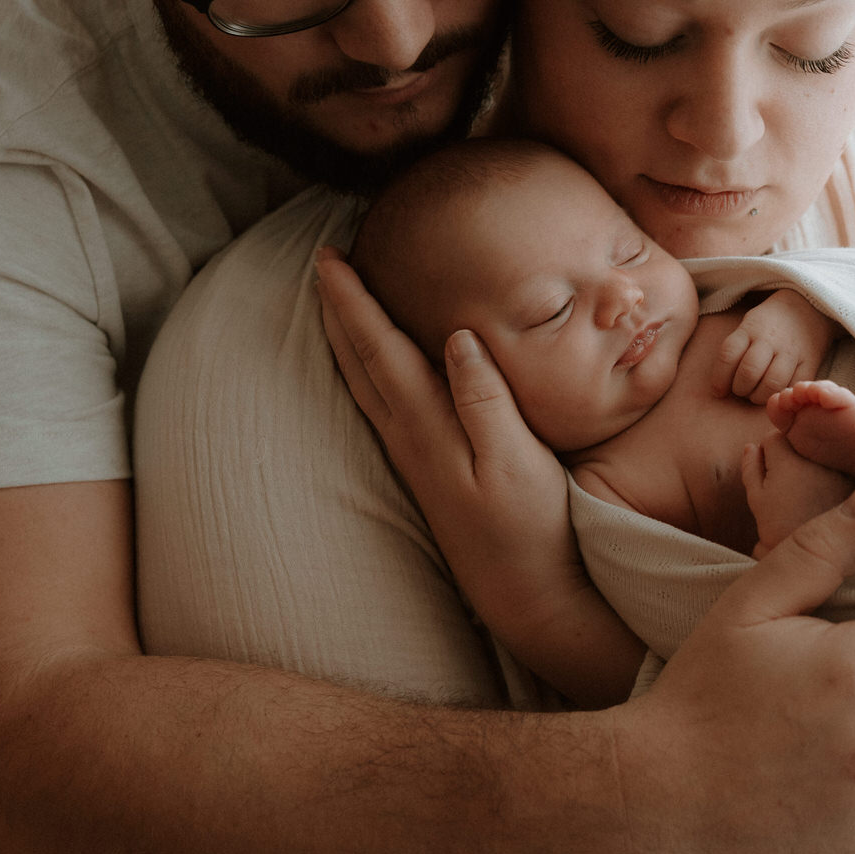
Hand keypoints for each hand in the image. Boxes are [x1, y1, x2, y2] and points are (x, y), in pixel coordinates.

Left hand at [314, 247, 567, 582]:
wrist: (526, 595)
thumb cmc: (532, 528)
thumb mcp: (517, 461)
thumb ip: (486, 399)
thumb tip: (456, 337)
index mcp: (427, 428)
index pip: (380, 350)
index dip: (353, 302)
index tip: (329, 258)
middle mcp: (409, 440)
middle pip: (360, 363)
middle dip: (338, 311)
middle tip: (323, 263)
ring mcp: (414, 459)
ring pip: (365, 385)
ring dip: (348, 340)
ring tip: (338, 304)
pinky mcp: (427, 473)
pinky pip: (382, 405)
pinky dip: (369, 371)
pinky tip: (376, 368)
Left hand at [713, 290, 837, 402]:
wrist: (806, 308)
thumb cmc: (768, 325)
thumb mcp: (747, 326)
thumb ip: (735, 351)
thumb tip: (719, 387)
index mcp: (750, 328)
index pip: (728, 354)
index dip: (719, 378)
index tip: (718, 391)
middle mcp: (770, 339)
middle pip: (749, 371)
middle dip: (740, 388)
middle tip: (741, 390)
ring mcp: (792, 351)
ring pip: (772, 383)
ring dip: (759, 396)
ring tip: (756, 394)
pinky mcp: (809, 363)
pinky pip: (792, 386)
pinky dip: (780, 395)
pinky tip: (775, 392)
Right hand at [740, 432, 854, 554]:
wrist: (817, 555)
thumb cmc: (781, 529)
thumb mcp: (758, 500)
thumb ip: (751, 468)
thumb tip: (751, 447)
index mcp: (788, 458)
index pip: (773, 438)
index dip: (768, 456)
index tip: (771, 476)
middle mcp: (816, 457)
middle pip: (798, 440)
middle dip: (791, 454)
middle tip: (790, 484)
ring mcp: (838, 467)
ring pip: (819, 451)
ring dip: (812, 461)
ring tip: (808, 492)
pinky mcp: (854, 479)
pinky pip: (839, 464)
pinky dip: (831, 472)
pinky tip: (826, 495)